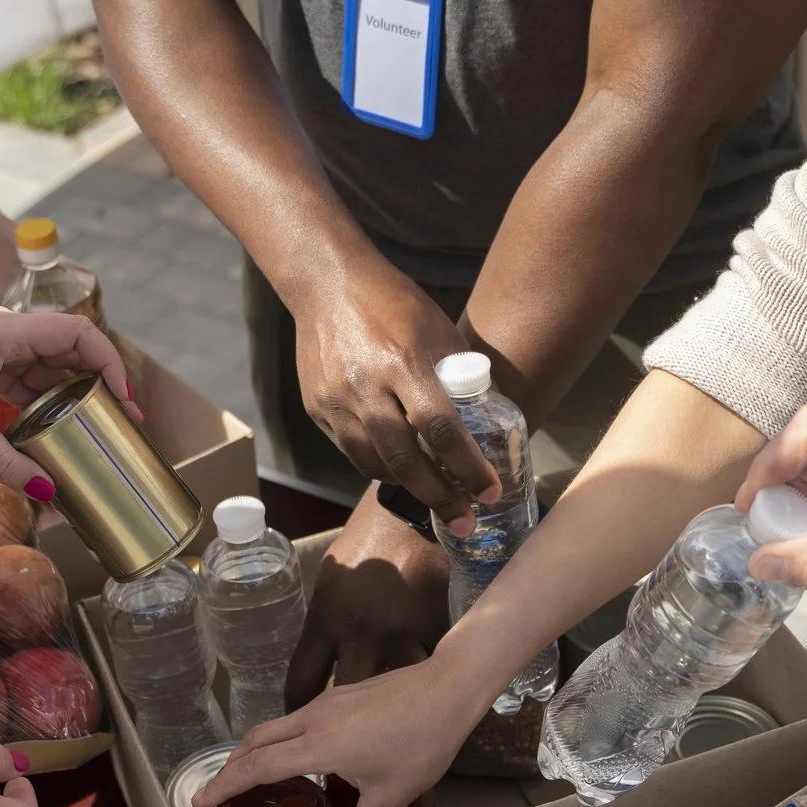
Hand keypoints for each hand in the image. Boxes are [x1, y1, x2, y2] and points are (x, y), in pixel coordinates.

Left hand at [0, 306, 140, 500]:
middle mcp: (8, 334)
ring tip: (93, 432)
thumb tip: (49, 493)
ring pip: (50, 369)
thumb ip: (6, 461)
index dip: (110, 362)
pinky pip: (27, 383)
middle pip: (71, 351)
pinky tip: (52, 434)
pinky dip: (44, 406)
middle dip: (99, 384)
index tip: (124, 400)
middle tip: (120, 423)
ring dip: (72, 398)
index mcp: (8, 332)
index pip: (80, 333)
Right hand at [195, 658, 473, 806]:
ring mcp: (325, 702)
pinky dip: (279, 738)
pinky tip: (295, 756)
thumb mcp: (390, 797)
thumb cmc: (422, 743)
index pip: (256, 767)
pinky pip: (295, 719)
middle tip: (218, 794)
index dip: (224, 785)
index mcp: (318, 745)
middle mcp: (312, 719)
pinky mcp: (339, 694)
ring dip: (253, 750)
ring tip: (249, 777)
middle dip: (230, 767)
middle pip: (255, 741)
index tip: (200, 801)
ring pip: (274, 726)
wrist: (449, 687)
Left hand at [284, 491, 450, 707]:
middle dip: (338, 724)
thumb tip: (321, 670)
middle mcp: (360, 633)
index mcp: (326, 618)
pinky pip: (427, 673)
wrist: (415, 512)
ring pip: (393, 699)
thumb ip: (326, 626)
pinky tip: (422, 695)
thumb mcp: (332, 582)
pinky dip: (423, 685)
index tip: (298, 722)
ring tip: (386, 725)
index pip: (300, 684)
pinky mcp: (437, 632)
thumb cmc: (367, 543)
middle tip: (339, 738)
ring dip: (388, 711)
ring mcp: (402, 634)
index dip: (296, 709)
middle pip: (343, 703)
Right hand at [289, 261, 498, 528]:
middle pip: (405, 460)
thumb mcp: (438, 329)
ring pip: (374, 464)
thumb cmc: (395, 303)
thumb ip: (459, 375)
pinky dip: (379, 466)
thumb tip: (488, 419)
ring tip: (436, 498)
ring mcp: (336, 400)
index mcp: (404, 361)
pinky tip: (400, 470)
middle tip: (464, 521)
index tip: (489, 492)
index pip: (441, 430)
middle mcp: (366, 386)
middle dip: (439, 497)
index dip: (468, 467)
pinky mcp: (317, 409)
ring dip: (409, 487)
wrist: (328, 284)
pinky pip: (352, 451)